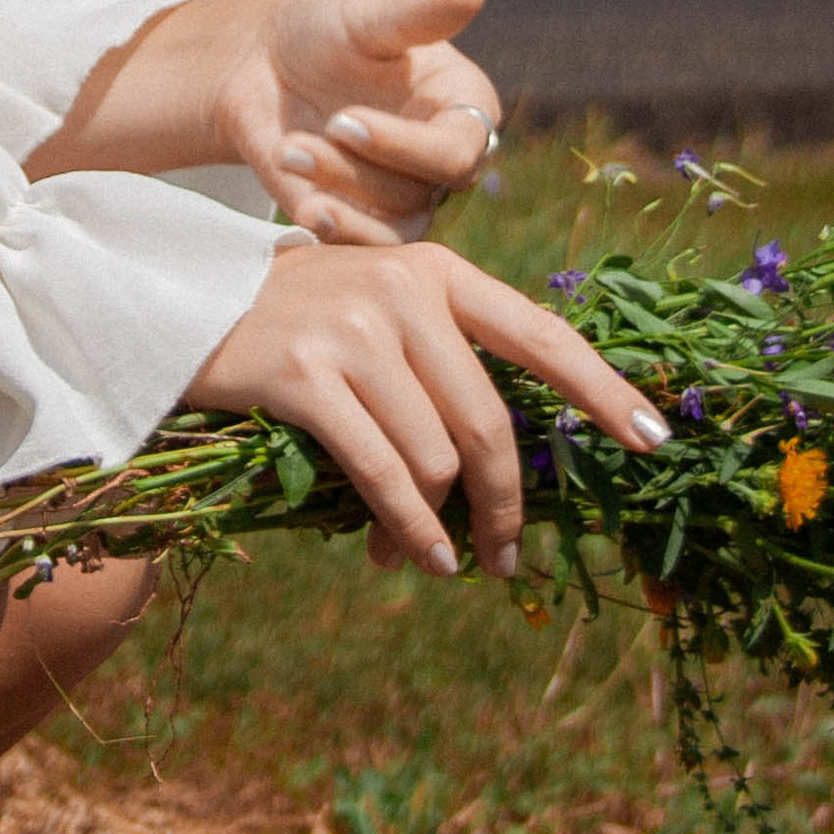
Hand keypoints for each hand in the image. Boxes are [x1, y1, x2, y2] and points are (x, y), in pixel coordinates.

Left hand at [27, 0, 502, 241]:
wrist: (261, 65)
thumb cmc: (324, 31)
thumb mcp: (366, 17)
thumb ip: (420, 14)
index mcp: (462, 106)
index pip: (459, 148)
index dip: (405, 144)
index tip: (345, 120)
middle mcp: (442, 158)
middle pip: (427, 191)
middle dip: (363, 168)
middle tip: (307, 138)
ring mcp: (405, 196)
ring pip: (395, 225)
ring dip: (340, 195)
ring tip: (288, 151)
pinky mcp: (365, 222)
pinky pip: (366, 249)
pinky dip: (335, 232)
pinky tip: (301, 206)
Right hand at [187, 237, 671, 577]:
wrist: (179, 303)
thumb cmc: (295, 323)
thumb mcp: (379, 310)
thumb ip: (444, 356)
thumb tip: (507, 463)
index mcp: (437, 272)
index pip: (540, 335)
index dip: (602, 390)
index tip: (654, 439)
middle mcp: (404, 292)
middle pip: (487, 422)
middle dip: (507, 504)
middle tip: (510, 560)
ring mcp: (353, 330)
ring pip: (434, 458)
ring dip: (439, 527)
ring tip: (428, 559)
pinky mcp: (304, 375)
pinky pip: (382, 475)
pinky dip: (410, 530)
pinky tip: (416, 559)